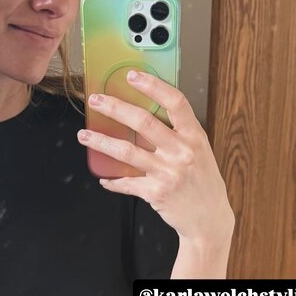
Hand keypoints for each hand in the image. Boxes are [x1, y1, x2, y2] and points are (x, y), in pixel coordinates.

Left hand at [79, 70, 234, 243]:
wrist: (209, 219)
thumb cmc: (203, 183)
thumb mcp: (199, 152)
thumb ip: (178, 134)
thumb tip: (144, 117)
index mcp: (194, 136)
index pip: (175, 102)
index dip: (153, 86)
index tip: (132, 76)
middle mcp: (181, 152)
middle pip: (143, 122)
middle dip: (115, 108)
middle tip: (96, 101)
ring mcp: (168, 173)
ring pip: (127, 152)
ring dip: (102, 142)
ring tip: (85, 135)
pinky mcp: (155, 192)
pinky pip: (127, 183)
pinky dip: (113, 181)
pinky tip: (104, 177)